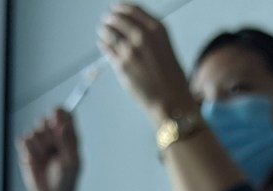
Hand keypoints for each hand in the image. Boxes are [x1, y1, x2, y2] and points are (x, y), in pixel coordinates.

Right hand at [17, 108, 80, 190]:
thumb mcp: (72, 161)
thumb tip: (64, 124)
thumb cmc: (66, 181)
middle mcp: (54, 137)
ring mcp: (40, 143)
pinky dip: (29, 151)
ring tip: (45, 158)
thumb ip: (69, 141)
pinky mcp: (27, 150)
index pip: (64, 115)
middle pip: (46, 119)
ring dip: (39, 144)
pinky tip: (35, 161)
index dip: (59, 113)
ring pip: (34, 130)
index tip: (56, 117)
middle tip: (52, 145)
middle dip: (48, 131)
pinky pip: (23, 140)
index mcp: (69, 136)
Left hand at [98, 4, 195, 123]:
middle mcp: (143, 36)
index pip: (132, 9)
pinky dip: (103, 43)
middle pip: (117, 18)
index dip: (121, 7)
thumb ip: (149, 34)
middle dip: (110, 18)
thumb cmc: (170, 76)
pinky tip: (103, 43)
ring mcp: (130, 50)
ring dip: (104, 30)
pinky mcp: (121, 64)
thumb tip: (129, 25)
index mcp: (157, 29)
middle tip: (106, 21)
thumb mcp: (165, 46)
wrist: (170, 98)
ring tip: (102, 31)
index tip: (115, 8)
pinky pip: (106, 48)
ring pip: (108, 31)